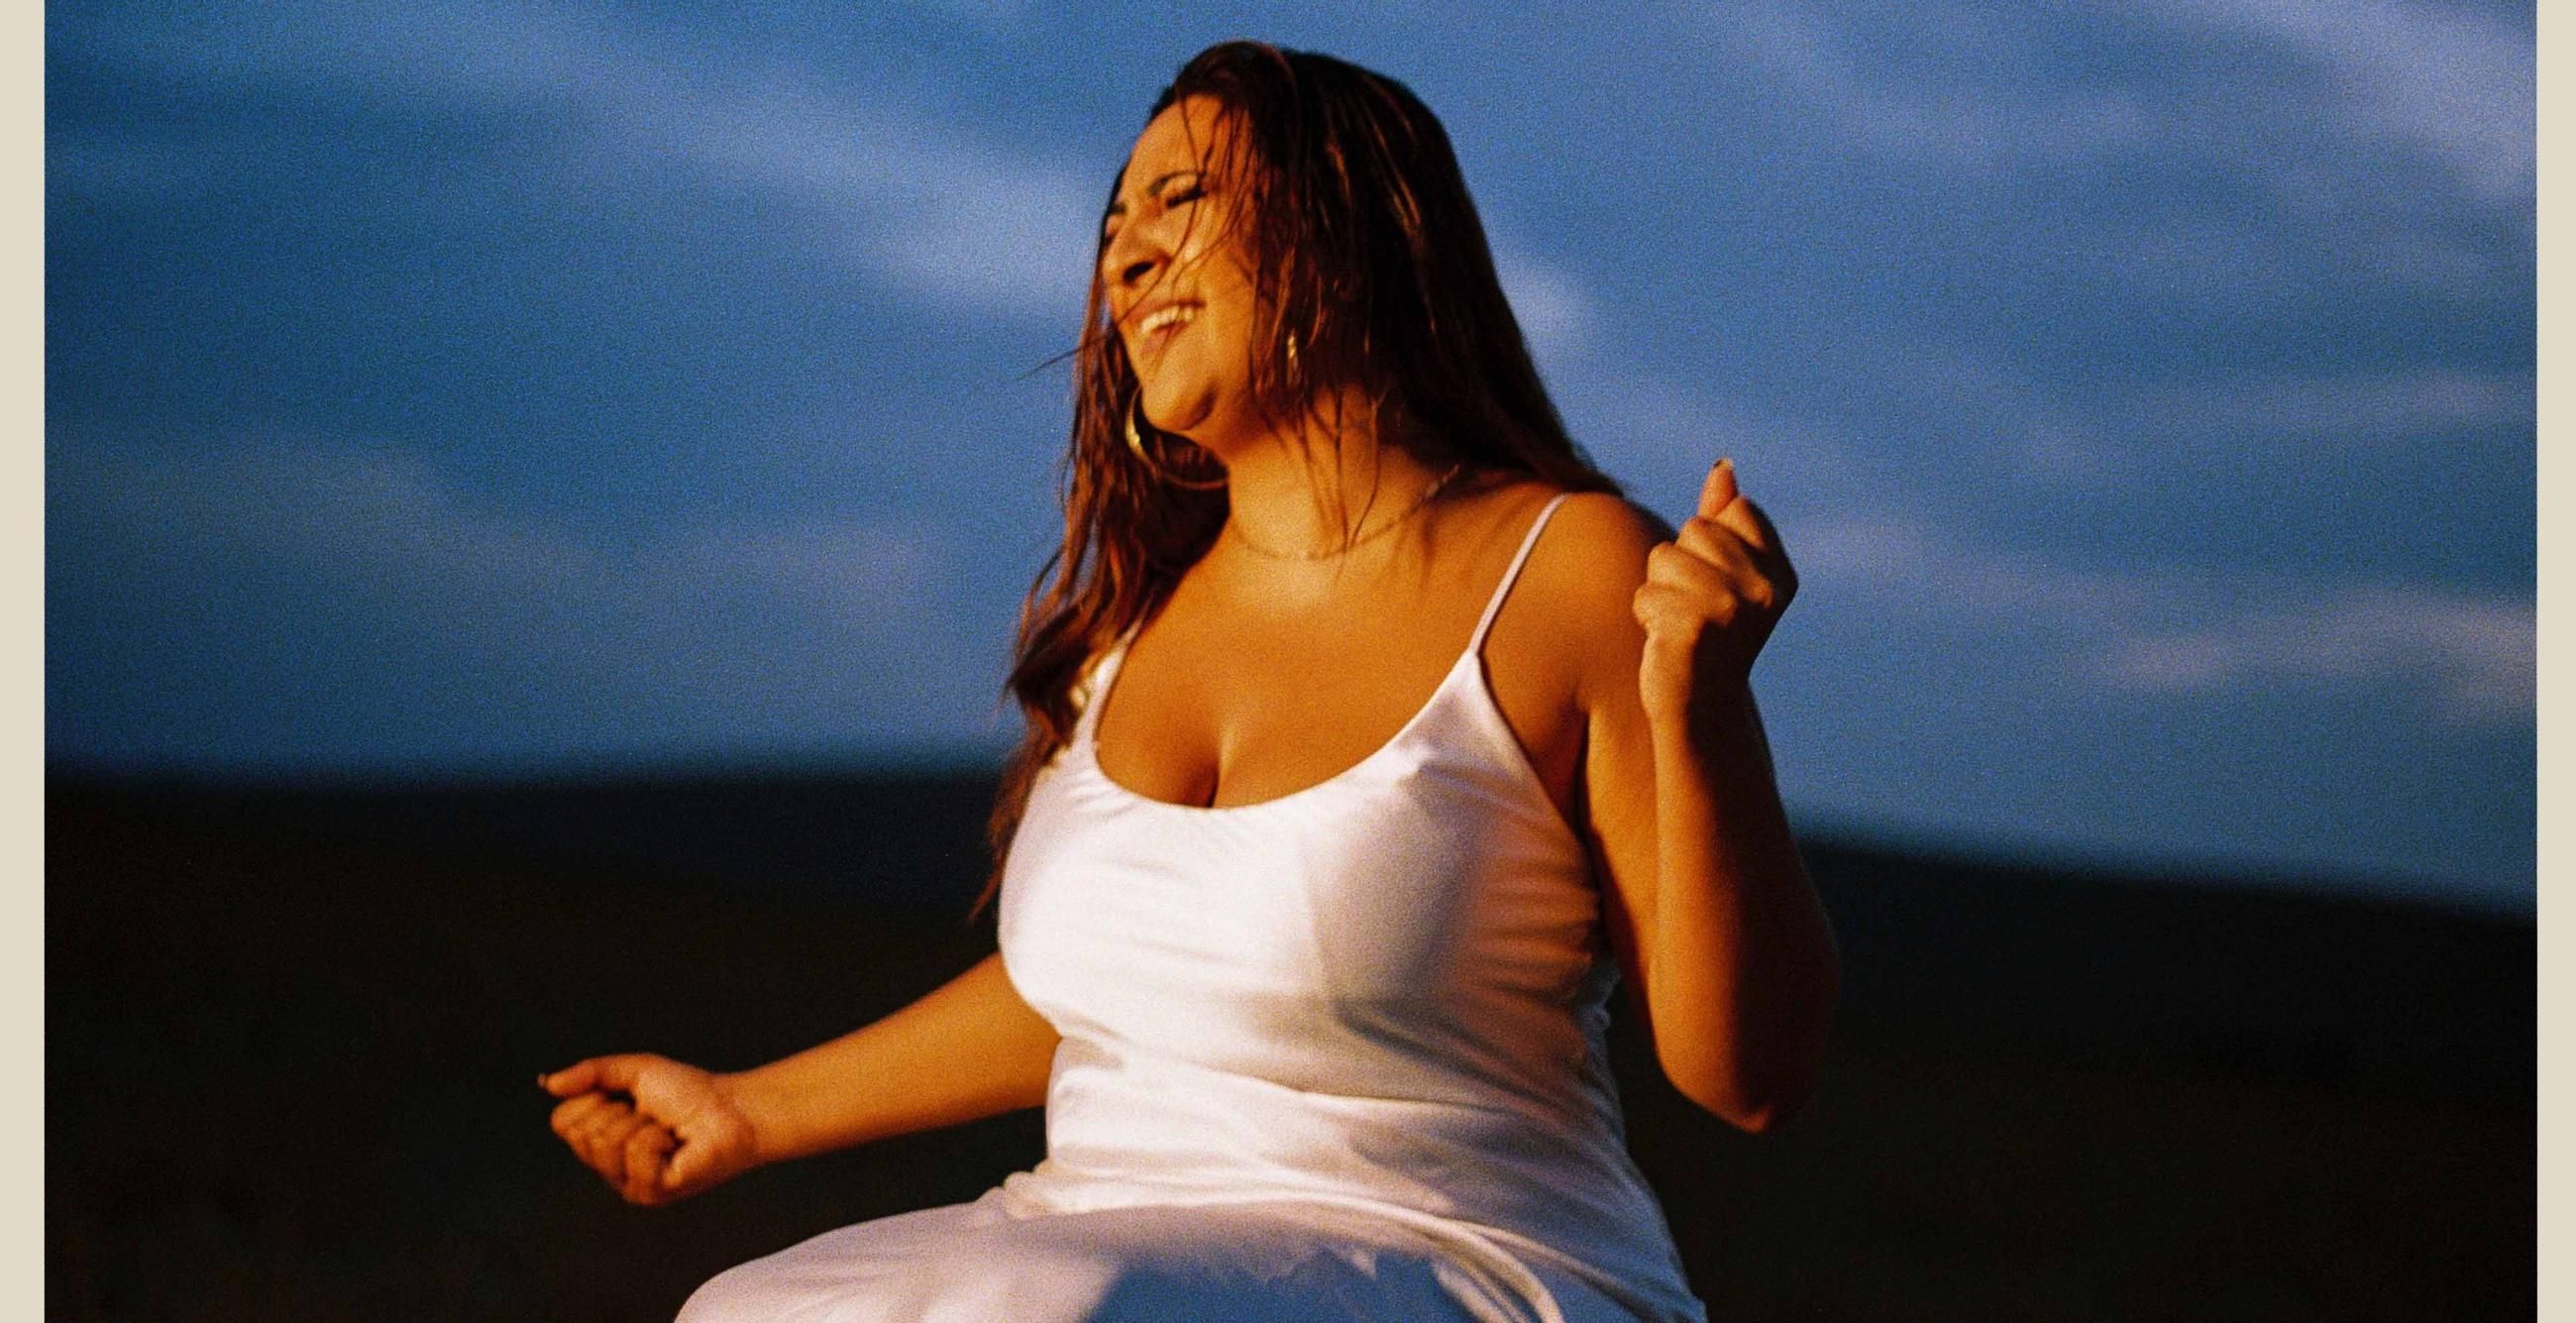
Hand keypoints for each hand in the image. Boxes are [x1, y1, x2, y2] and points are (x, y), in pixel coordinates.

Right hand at [540, 1054, 758, 1206]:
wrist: (733, 1109)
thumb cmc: (689, 1092)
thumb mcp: (635, 1070)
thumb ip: (592, 1073)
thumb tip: (548, 1083)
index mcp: (601, 1139)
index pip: (562, 1121)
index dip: (592, 1099)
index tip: (625, 1097)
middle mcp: (609, 1166)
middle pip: (581, 1134)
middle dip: (618, 1112)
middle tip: (650, 1115)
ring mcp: (629, 1184)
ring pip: (605, 1144)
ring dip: (640, 1124)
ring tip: (665, 1130)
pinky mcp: (653, 1192)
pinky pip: (635, 1157)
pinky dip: (657, 1140)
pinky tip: (675, 1145)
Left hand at [1632, 458, 1795, 721]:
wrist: (1701, 709)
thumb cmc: (1707, 635)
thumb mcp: (1722, 573)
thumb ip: (1722, 520)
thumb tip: (1724, 467)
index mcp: (1779, 574)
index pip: (1733, 511)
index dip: (1710, 542)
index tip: (1719, 585)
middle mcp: (1764, 590)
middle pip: (1694, 528)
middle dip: (1679, 565)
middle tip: (1695, 610)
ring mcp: (1732, 610)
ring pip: (1663, 557)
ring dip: (1658, 590)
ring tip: (1680, 625)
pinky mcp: (1695, 630)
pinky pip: (1645, 594)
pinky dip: (1645, 617)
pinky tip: (1667, 644)